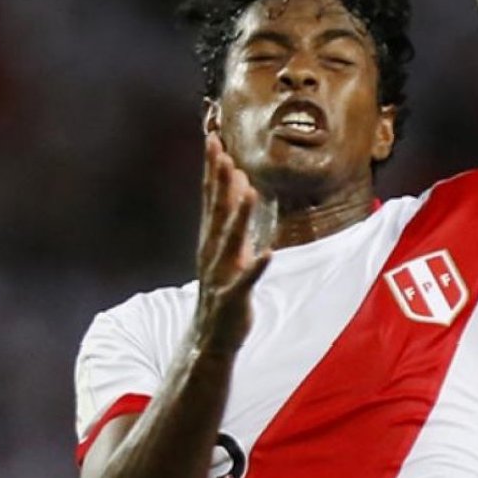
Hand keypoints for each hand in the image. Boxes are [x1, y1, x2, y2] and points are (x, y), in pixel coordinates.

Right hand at [193, 134, 271, 351]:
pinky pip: (246, 281)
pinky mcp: (233, 299)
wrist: (210, 339)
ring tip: (248, 190)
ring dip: (239, 216)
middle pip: (216, 212)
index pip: (211, 198)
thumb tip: (242, 183)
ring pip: (229, 241)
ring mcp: (220, 276)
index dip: (212, 170)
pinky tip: (268, 253)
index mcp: (211, 240)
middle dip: (220, 182)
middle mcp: (211, 253)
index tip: (214, 139)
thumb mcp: (227, 250)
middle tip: (223, 152)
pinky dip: (255, 267)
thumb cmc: (223, 290)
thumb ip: (232, 218)